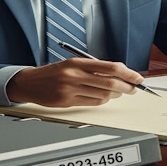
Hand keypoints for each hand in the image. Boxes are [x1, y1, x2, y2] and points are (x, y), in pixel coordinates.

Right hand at [7, 59, 144, 106]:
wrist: (30, 83)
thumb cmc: (53, 72)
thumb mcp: (73, 63)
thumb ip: (94, 68)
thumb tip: (118, 74)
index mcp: (78, 62)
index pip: (110, 67)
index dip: (128, 73)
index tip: (136, 77)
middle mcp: (75, 75)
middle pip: (110, 83)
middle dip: (126, 87)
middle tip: (133, 88)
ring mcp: (71, 89)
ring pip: (103, 95)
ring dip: (116, 95)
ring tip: (120, 93)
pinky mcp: (67, 101)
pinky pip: (92, 102)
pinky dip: (103, 100)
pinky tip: (105, 97)